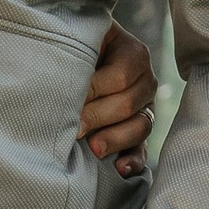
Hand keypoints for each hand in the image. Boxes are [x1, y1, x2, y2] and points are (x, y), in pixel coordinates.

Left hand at [82, 18, 156, 174]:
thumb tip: (63, 80)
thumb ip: (78, 50)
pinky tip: (120, 169)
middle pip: (128, 104)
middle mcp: (145, 81)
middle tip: (74, 127)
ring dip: (115, 139)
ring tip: (93, 148)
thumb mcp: (80, 39)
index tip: (67, 99)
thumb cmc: (74, 46)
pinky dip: (133, 160)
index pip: (120, 76)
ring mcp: (145, 107)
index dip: (93, 90)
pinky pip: (142, 148)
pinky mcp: (137, 131)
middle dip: (98, 117)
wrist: (76, 58)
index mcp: (134, 54)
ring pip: (140, 127)